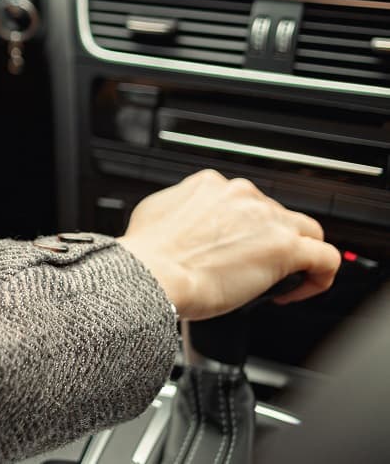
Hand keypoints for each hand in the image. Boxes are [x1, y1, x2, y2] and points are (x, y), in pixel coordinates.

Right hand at [117, 169, 340, 320]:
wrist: (151, 274)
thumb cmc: (149, 254)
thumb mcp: (156, 212)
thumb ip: (182, 209)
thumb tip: (186, 222)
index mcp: (211, 185)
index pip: (246, 201)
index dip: (246, 229)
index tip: (237, 249)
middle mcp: (241, 195)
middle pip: (276, 214)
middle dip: (270, 240)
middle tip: (254, 268)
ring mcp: (266, 219)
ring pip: (307, 230)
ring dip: (298, 254)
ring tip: (282, 280)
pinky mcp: (285, 247)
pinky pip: (326, 258)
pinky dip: (320, 276)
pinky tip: (301, 290)